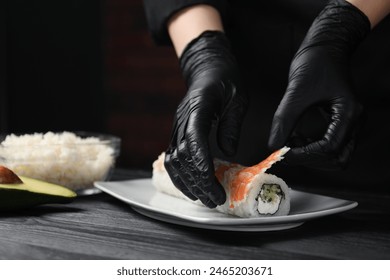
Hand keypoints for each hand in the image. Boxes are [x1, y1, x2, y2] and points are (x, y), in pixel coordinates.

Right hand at [164, 31, 247, 207]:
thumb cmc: (225, 78)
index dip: (200, 162)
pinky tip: (191, 186)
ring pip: (173, 160)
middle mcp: (182, 120)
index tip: (210, 181)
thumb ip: (232, 124)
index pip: (194, 139)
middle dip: (198, 181)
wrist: (207, 66)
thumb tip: (228, 152)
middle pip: (183, 156)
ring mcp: (177, 126)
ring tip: (203, 198)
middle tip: (215, 198)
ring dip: (187, 182)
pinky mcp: (178, 132)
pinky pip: (173, 157)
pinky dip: (180, 175)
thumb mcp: (237, 97)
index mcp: (198, 107)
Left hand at [268, 0, 369, 169]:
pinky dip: (313, 148)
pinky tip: (297, 138)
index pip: (329, 148)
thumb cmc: (315, 62)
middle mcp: (354, 121)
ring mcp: (349, 122)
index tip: (284, 152)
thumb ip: (284, 120)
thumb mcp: (296, 91)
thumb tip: (273, 145)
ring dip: (313, 155)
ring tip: (292, 142)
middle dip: (311, 159)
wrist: (325, 46)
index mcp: (348, 113)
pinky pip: (331, 145)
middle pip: (337, 158)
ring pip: (336, 155)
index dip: (304, 155)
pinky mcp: (340, 121)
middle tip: (289, 150)